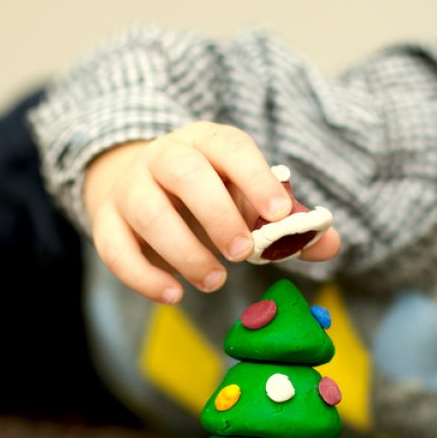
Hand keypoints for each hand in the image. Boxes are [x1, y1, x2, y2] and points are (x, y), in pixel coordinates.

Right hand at [83, 122, 340, 302]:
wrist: (144, 185)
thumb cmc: (212, 193)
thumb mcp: (250, 198)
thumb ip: (290, 223)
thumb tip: (329, 243)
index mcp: (207, 142)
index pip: (231, 149)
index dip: (256, 179)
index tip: (279, 214)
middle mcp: (163, 157)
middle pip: (183, 173)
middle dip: (216, 214)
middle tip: (243, 253)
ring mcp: (130, 187)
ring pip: (147, 213)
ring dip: (184, 251)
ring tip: (215, 280)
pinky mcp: (106, 221)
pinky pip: (114, 249)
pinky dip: (143, 277)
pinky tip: (173, 295)